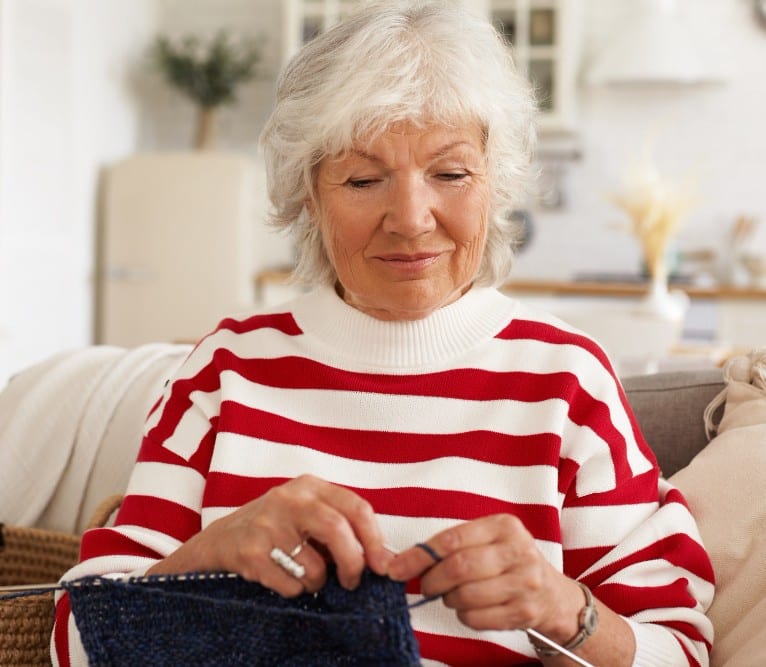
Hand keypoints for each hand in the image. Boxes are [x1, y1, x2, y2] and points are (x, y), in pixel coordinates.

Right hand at [147, 474, 392, 596]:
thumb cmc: (276, 528)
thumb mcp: (307, 512)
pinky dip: (295, 590)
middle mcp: (288, 499)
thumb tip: (383, 558)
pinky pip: (291, 585)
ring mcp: (267, 525)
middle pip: (337, 531)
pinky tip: (283, 578)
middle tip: (352, 581)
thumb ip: (341, 525)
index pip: (356, 507)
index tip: (384, 566)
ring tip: (305, 575)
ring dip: (317, 582)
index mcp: (309, 486)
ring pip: (315, 566)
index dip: (375, 539)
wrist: (219, 541)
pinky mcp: (250, 553)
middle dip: (353, 564)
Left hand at [387, 514, 583, 640]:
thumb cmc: (508, 562)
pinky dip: (465, 616)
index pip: (452, 539)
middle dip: (432, 581)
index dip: (419, 556)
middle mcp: (518, 550)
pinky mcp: (525, 611)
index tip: (397, 568)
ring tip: (454, 595)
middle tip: (426, 586)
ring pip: (465, 595)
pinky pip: (477, 618)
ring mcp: (525, 582)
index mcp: (504, 525)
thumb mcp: (488, 540)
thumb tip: (406, 561)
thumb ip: (453, 544)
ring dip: (449, 600)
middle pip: (458, 568)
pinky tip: (471, 608)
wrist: (552, 594)